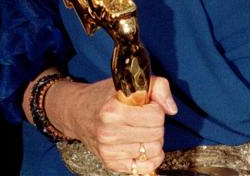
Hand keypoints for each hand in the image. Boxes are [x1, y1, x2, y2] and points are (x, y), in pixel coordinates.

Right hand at [47, 76, 176, 173]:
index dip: (156, 107)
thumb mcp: (129, 82)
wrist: (78, 112)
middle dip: (155, 124)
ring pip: (154, 150)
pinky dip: (149, 156)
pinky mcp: (111, 163)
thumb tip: (171, 109)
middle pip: (157, 134)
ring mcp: (109, 150)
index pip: (156, 115)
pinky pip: (146, 166)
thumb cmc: (105, 96)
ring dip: (151, 139)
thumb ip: (157, 87)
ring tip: (139, 130)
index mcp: (113, 111)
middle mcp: (109, 133)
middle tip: (143, 117)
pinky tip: (140, 145)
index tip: (146, 104)